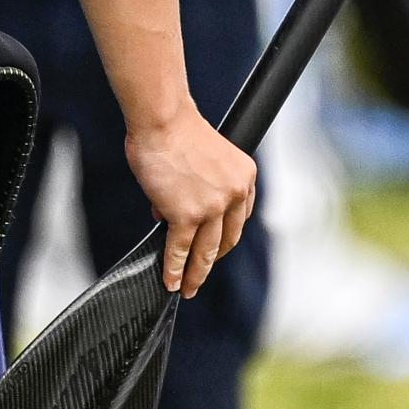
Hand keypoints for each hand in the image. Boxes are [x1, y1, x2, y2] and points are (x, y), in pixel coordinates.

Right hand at [125, 105, 258, 297]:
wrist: (164, 120)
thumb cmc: (176, 130)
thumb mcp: (205, 158)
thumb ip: (198, 187)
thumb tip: (170, 213)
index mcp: (245, 178)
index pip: (239, 218)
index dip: (225, 238)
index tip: (215, 249)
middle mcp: (234, 195)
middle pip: (226, 241)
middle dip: (212, 262)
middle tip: (200, 277)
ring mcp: (212, 207)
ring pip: (206, 251)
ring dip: (195, 273)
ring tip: (187, 287)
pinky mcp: (187, 215)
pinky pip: (180, 249)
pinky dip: (174, 268)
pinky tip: (170, 280)